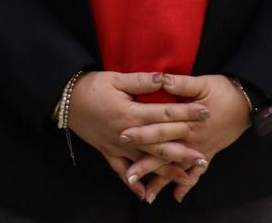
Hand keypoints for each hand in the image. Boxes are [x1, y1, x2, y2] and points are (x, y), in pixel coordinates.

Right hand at [66, 71, 209, 202]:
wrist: (65, 99)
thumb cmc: (91, 86)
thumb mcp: (115, 79)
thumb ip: (140, 81)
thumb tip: (163, 78)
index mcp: (132, 113)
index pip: (166, 115)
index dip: (187, 114)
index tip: (205, 113)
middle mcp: (128, 134)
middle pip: (161, 144)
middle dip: (184, 150)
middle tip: (204, 157)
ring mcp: (118, 145)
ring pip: (146, 161)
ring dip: (166, 170)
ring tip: (186, 177)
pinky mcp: (107, 151)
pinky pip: (121, 170)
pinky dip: (132, 182)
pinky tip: (143, 193)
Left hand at [139, 73, 252, 203]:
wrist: (248, 103)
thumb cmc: (223, 91)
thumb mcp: (203, 83)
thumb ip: (181, 83)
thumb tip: (161, 79)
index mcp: (188, 122)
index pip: (160, 129)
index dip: (142, 133)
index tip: (123, 137)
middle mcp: (192, 140)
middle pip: (165, 154)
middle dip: (146, 165)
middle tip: (129, 176)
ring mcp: (200, 149)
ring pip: (178, 168)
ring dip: (163, 181)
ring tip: (147, 195)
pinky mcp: (208, 153)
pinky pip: (197, 173)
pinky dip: (187, 184)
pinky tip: (177, 196)